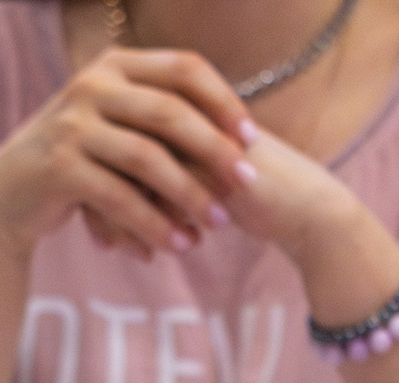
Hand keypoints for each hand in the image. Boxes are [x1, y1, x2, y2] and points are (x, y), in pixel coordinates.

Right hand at [0, 48, 253, 260]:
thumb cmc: (82, 161)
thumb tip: (239, 128)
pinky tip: (176, 246)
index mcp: (115, 65)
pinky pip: (119, 198)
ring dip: (189, 195)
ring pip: (147, 159)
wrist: (10, 194)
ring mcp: (71, 124)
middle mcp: (91, 84)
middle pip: (170, 113)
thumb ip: (162, 115)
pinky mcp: (59, 167)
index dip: (223, 101)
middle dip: (214, 151)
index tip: (252, 138)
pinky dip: (153, 224)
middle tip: (247, 184)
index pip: (184, 69)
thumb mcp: (118, 125)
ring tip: (218, 225)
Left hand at [82, 114, 398, 324]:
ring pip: (131, 174)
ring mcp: (196, 140)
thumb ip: (162, 180)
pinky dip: (144, 228)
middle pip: (116, 151)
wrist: (308, 211)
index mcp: (181, 112)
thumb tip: (112, 197)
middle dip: (99, 198)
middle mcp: (185, 118)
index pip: (118, 137)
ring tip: (119, 248)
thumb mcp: (200, 187)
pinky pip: (155, 197)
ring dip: (118, 216)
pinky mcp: (209, 170)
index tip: (90, 212)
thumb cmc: (254, 200)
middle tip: (97, 236)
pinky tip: (145, 254)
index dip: (99, 176)